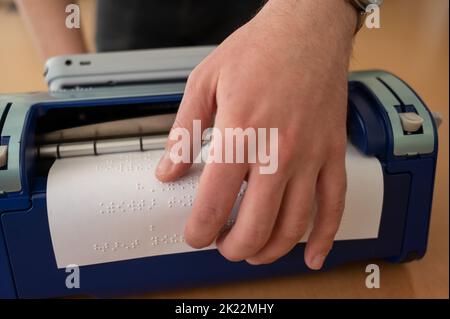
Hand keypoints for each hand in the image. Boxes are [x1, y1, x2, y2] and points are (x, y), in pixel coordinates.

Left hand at [156, 0, 356, 269]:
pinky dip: (325, 237)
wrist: (307, 29)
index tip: (195, 236)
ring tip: (255, 253)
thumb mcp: (205, 83)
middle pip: (256, 224)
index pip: (215, 202)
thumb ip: (184, 133)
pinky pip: (334, 204)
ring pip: (294, 223)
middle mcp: (279, 150)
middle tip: (222, 246)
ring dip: (271, 249)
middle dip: (234, 248)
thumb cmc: (258, 50)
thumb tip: (168, 172)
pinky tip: (313, 256)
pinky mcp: (333, 153)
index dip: (200, 230)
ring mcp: (311, 155)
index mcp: (240, 133)